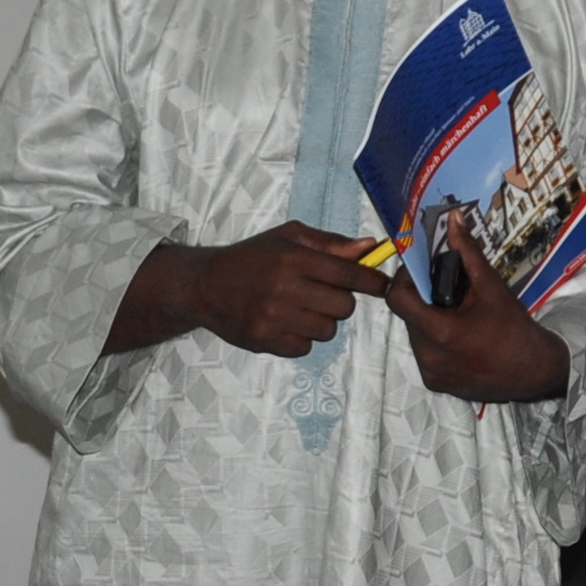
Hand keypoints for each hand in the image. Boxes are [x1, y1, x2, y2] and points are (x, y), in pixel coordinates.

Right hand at [111, 222, 387, 357]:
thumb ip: (330, 243)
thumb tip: (370, 247)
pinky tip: (285, 322)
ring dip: (322, 321)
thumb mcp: (288, 237)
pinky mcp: (264, 341)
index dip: (372, 281)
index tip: (381, 285)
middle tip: (325, 294)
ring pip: (328, 330)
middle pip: (344, 307)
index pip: (349, 273)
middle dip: (342, 301)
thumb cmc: (251, 257)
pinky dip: (301, 337)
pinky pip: (305, 347)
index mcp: (293, 258)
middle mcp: (284, 288)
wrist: (204, 285)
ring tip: (301, 308)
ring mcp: (274, 318)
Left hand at [386, 208, 570, 403]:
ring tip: (457, 312)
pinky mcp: (436, 383)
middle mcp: (429, 356)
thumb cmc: (515, 330)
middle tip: (448, 288)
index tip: (423, 270)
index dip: (405, 279)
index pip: (397, 299)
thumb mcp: (491, 288)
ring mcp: (431, 373)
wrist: (536, 373)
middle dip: (423, 298)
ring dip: (429, 319)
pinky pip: (425, 353)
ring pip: (415, 334)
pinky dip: (436, 340)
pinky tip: (460, 334)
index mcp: (440, 333)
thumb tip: (453, 220)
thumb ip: (468, 253)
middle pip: (408, 315)